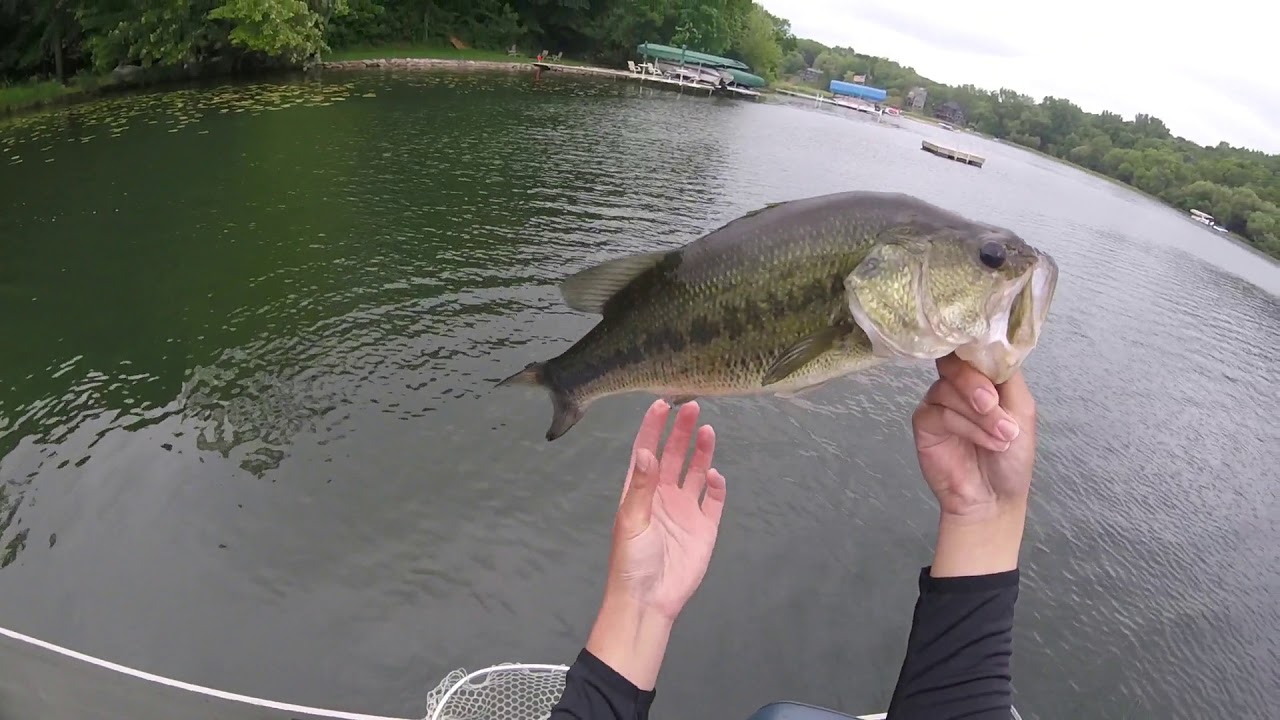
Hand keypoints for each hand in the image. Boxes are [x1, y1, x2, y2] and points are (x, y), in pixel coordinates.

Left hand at [606, 398, 726, 619]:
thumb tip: (646, 451)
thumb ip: (640, 486)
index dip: (653, 427)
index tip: (662, 403)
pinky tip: (717, 475)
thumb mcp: (631, 520)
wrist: (649, 601)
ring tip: (708, 430)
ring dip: (702, 452)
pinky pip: (714, 501)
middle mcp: (663, 495)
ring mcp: (685, 510)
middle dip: (682, 431)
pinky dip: (717, 487)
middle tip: (693, 406)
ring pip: (696, 472)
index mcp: (640, 491)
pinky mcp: (704, 528)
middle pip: (674, 455)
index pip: (647, 451)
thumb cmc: (631, 561)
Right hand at [911, 354, 1036, 576]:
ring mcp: (940, 402)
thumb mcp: (1022, 411)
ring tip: (1000, 438)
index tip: (990, 365)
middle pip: (955, 363)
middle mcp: (960, 386)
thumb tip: (993, 346)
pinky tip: (981, 442)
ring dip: (979, 415)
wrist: (994, 498)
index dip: (979, 351)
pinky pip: (938, 411)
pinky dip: (963, 425)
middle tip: (992, 405)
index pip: (975, 350)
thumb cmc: (1013, 458)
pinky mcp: (925, 422)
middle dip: (975, 384)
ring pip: (948, 389)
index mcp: (985, 378)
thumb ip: (1008, 377)